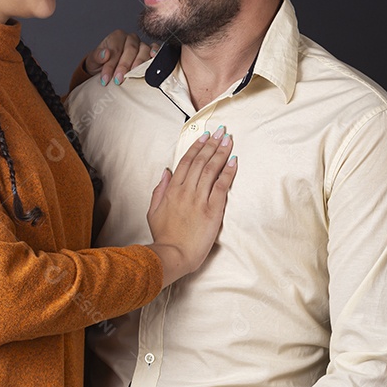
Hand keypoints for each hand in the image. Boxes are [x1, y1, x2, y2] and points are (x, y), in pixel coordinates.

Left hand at [84, 29, 158, 85]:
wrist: (108, 70)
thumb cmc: (102, 64)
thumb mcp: (93, 61)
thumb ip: (97, 56)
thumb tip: (105, 54)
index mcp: (116, 37)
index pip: (115, 49)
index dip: (110, 64)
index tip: (105, 78)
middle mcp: (130, 39)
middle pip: (130, 49)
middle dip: (124, 66)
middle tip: (118, 80)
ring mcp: (142, 45)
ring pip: (144, 50)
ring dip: (139, 64)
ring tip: (134, 75)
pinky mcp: (151, 51)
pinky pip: (156, 49)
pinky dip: (156, 53)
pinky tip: (153, 59)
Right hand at [146, 127, 237, 287]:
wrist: (173, 255)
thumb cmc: (164, 237)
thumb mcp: (153, 211)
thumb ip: (159, 189)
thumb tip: (166, 172)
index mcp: (172, 190)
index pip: (186, 162)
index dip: (196, 147)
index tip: (205, 136)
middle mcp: (186, 191)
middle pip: (200, 161)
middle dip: (211, 144)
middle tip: (220, 131)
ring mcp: (199, 199)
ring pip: (211, 169)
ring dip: (221, 152)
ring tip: (228, 139)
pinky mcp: (212, 210)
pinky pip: (222, 185)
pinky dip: (228, 171)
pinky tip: (234, 160)